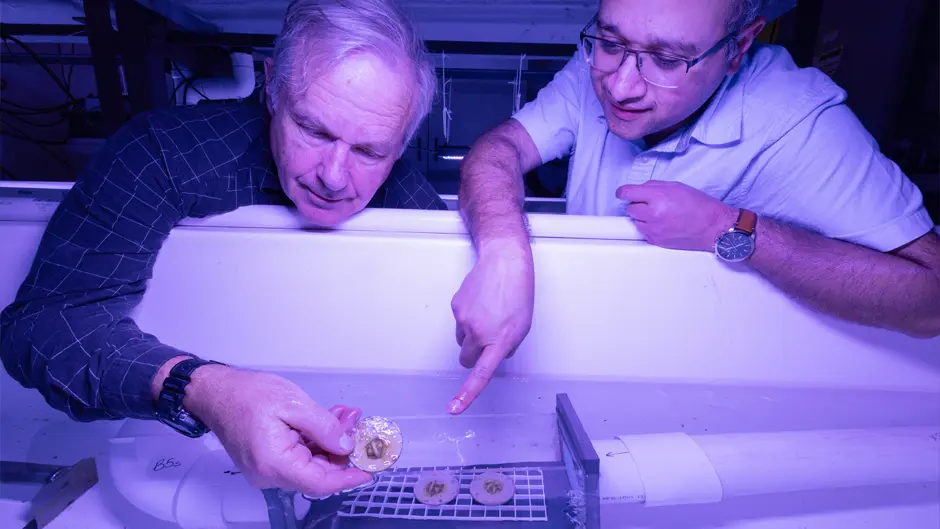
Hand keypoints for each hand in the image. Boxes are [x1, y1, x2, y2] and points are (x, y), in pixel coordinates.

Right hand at [184, 366, 373, 496]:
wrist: (216, 392)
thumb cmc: (247, 394)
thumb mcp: (294, 404)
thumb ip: (324, 428)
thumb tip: (346, 446)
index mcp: (274, 463)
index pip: (320, 482)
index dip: (347, 477)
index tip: (368, 470)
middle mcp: (269, 474)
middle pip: (318, 472)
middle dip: (341, 450)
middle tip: (356, 425)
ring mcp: (267, 470)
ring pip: (310, 463)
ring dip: (329, 442)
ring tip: (343, 416)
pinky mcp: (267, 461)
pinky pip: (299, 457)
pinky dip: (315, 441)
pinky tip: (328, 421)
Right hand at [449, 239, 534, 413]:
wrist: (504, 261)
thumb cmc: (518, 292)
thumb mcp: (522, 326)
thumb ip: (507, 346)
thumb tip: (494, 356)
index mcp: (499, 340)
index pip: (481, 374)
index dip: (467, 394)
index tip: (453, 409)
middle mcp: (479, 332)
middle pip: (466, 359)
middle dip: (473, 356)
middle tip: (487, 340)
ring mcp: (464, 319)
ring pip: (462, 339)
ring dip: (472, 334)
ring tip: (488, 313)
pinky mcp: (456, 306)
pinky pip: (459, 322)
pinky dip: (468, 316)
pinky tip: (481, 302)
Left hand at [616, 181, 736, 250]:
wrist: (713, 227)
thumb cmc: (699, 205)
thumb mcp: (677, 186)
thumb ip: (654, 186)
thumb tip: (639, 189)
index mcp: (658, 197)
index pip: (627, 193)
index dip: (623, 192)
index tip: (623, 193)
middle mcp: (653, 214)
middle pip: (630, 208)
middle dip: (638, 204)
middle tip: (652, 204)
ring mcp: (654, 229)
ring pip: (635, 221)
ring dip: (643, 217)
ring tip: (660, 215)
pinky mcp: (656, 241)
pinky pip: (643, 232)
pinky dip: (649, 227)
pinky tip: (664, 224)